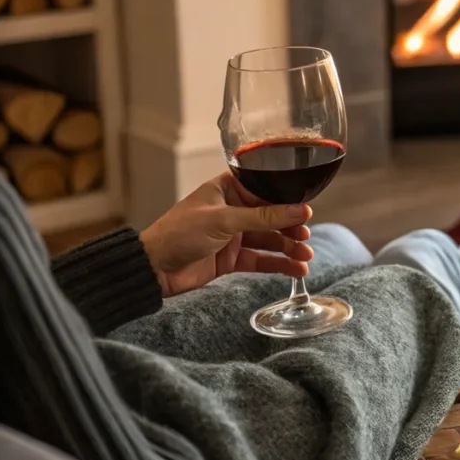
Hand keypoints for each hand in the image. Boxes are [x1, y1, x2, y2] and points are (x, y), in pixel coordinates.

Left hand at [140, 173, 313, 297]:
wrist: (154, 268)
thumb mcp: (224, 220)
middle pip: (271, 217)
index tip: (305, 209)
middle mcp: (233, 211)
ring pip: (269, 240)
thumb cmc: (179, 233)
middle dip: (291, 227)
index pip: (265, 191)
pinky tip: (295, 269)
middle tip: (305, 236)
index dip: (286, 200)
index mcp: (227, 190)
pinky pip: (261, 260)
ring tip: (305, 257)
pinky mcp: (232, 258)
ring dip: (288, 248)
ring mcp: (233, 235)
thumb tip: (298, 210)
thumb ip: (264, 217)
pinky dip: (279, 264)